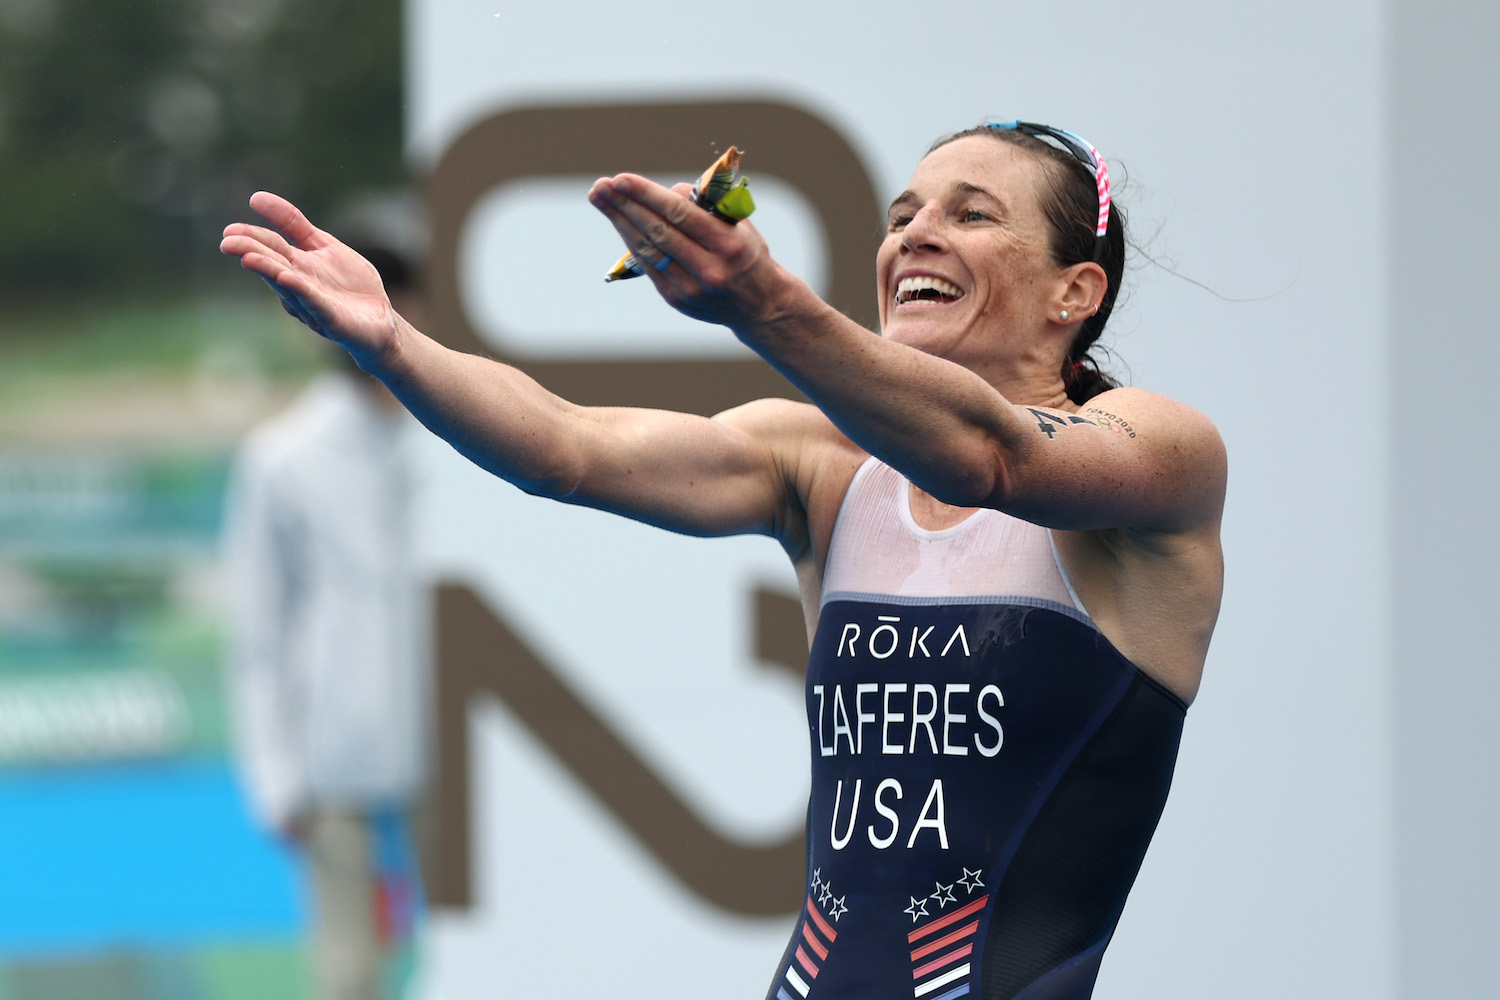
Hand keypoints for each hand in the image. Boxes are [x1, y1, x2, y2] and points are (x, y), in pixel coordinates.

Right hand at [220, 192, 398, 367]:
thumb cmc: (349, 284)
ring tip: (249, 258)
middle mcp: (299, 286)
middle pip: (273, 266)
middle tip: (227, 242)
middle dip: (252, 254)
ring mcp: (315, 305)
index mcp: (297, 266)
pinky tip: (287, 279)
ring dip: (269, 272)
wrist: (381, 320)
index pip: (271, 247)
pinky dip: (302, 292)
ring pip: (289, 287)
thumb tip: (255, 197)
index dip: (251, 238)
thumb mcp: (323, 245)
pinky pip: (316, 305)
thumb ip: (293, 224)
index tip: (229, 231)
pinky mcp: (334, 321)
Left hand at [587, 174, 801, 332]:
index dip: (647, 195)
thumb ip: (704, 207)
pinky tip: (618, 221)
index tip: (621, 179)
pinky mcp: (677, 299)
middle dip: (624, 205)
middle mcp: (709, 269)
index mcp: (728, 245)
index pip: (679, 214)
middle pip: (657, 231)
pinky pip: (648, 264)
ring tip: (600, 199)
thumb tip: (662, 192)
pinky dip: (631, 241)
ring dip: (619, 221)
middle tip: (601, 186)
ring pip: (647, 249)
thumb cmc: (746, 253)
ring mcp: (690, 288)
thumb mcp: (739, 225)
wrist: (759, 304)